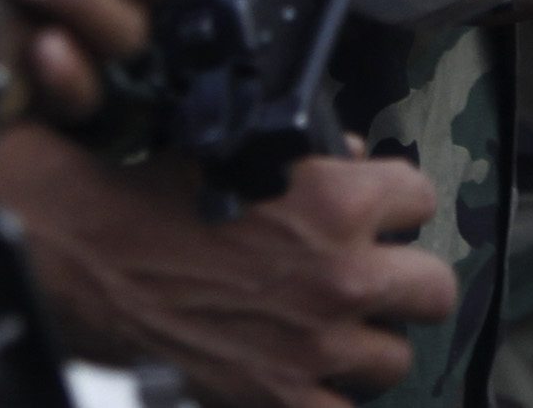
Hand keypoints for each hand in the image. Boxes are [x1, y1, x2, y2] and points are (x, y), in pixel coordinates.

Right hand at [0, 126, 457, 407]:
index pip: (422, 198)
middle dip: (406, 278)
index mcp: (338, 199)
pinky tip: (307, 374)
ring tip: (336, 329)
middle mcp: (341, 273)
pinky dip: (329, 395)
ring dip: (369, 341)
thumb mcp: (247, 150)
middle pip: (434, 287)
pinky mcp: (285, 398)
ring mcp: (318, 344)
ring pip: (397, 356)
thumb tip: (359, 163)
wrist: (98, 260)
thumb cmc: (162, 198)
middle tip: (378, 278)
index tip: (382, 213)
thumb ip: (319, 161)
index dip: (397, 203)